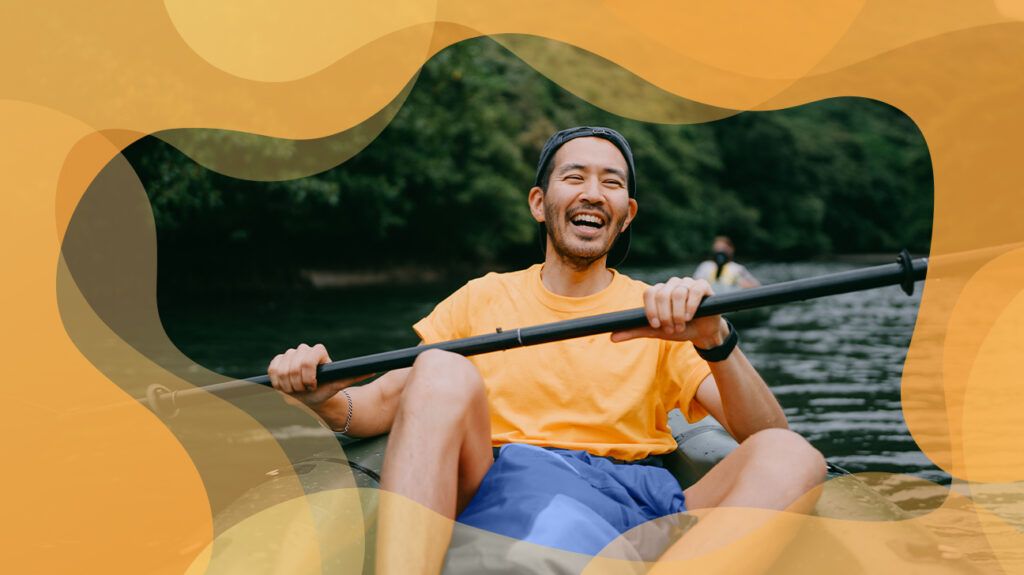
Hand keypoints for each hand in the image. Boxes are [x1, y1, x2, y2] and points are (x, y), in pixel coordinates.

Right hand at [267, 343, 371, 409]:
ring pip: (282, 368)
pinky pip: (272, 369)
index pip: (310, 355)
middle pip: (295, 363)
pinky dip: (277, 381)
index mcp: (318, 352)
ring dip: (288, 384)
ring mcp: (289, 355)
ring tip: (296, 390)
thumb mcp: (340, 384)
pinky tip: (284, 387)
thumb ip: (354, 375)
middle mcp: (303, 350)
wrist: (311, 396)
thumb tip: (373, 369)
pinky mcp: (277, 362)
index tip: (312, 386)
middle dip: (298, 382)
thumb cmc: (327, 389)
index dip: (309, 373)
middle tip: (304, 390)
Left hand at [611, 277, 727, 347]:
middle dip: (666, 315)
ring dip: (678, 313)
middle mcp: (672, 284)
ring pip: (678, 293)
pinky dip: (691, 306)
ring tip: (681, 325)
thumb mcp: (655, 331)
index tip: (656, 325)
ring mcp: (687, 283)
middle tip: (671, 328)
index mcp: (659, 292)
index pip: (649, 293)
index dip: (651, 310)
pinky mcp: (702, 285)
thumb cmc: (678, 329)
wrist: (702, 333)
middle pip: (663, 293)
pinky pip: (694, 290)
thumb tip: (612, 337)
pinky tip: (691, 316)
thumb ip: (635, 331)